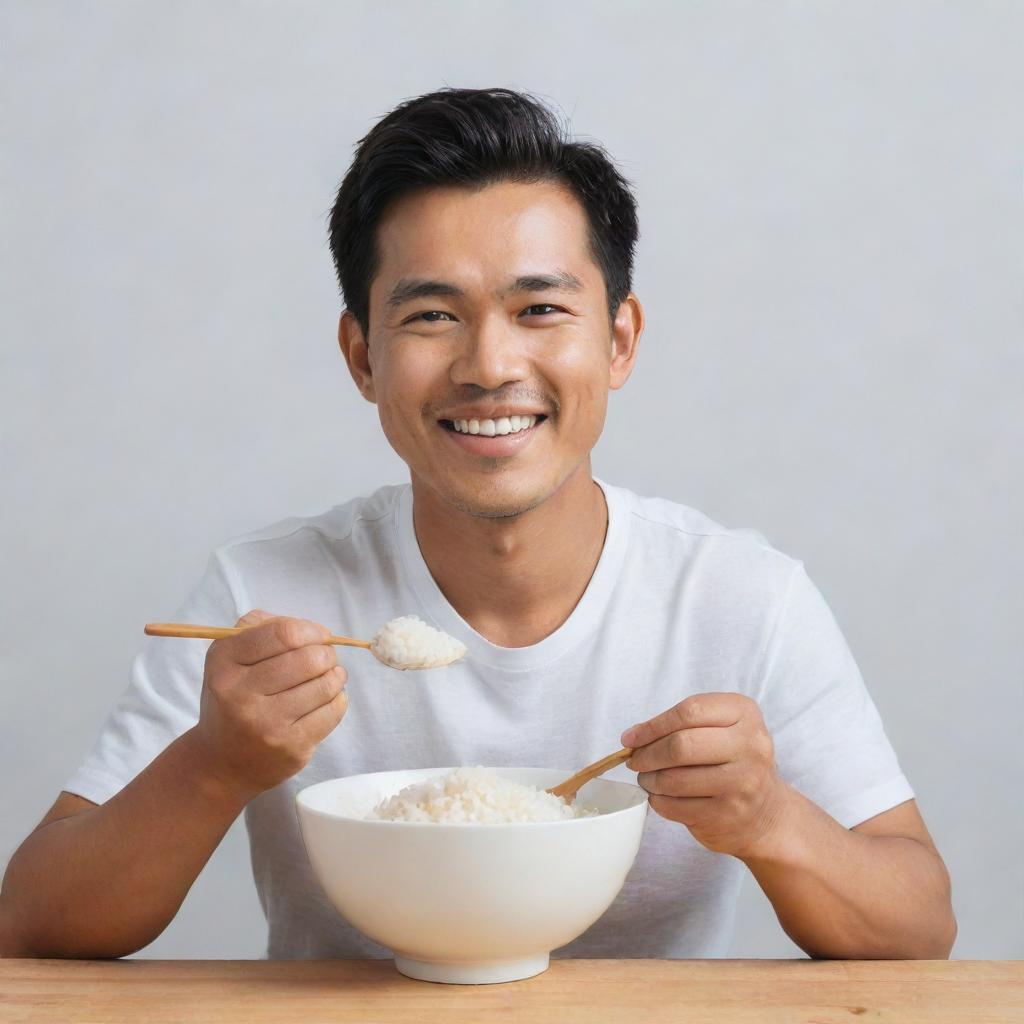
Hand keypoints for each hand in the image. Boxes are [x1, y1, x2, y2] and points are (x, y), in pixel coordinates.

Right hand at [190, 609, 348, 798]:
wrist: (221, 764)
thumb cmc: (232, 700)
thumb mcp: (228, 657)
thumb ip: (262, 628)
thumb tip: (311, 629)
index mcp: (224, 662)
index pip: (283, 633)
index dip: (311, 630)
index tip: (319, 635)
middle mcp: (240, 694)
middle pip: (309, 658)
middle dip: (327, 653)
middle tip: (325, 658)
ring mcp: (266, 724)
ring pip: (325, 685)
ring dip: (336, 676)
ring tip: (329, 677)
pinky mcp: (290, 747)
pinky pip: (332, 712)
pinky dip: (338, 699)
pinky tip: (328, 698)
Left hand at [621, 693, 788, 857]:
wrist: (767, 815)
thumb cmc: (733, 763)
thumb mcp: (722, 730)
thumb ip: (683, 725)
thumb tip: (632, 737)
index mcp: (745, 714)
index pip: (689, 711)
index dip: (653, 725)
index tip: (631, 737)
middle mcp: (750, 746)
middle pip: (680, 745)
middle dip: (647, 754)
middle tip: (634, 760)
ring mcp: (741, 783)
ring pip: (674, 779)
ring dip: (649, 779)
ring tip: (647, 778)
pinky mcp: (726, 815)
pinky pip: (675, 806)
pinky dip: (658, 801)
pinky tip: (661, 797)